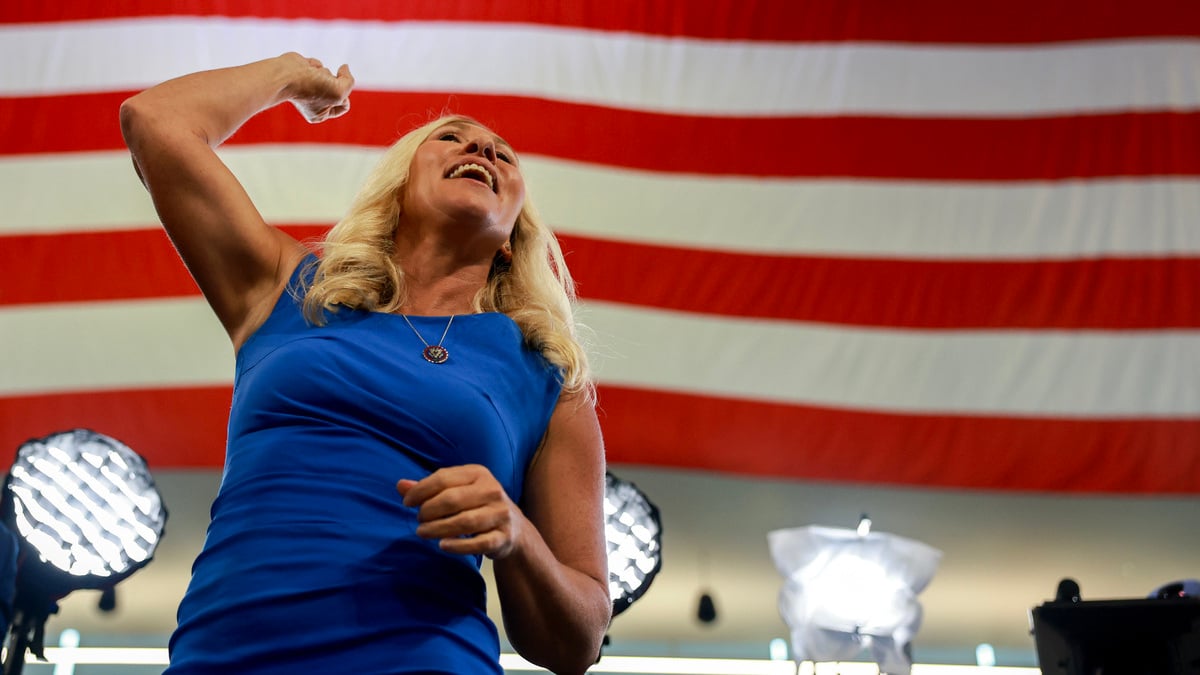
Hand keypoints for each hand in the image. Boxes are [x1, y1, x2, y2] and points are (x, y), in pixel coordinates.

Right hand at [279, 52, 353, 122]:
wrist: (286, 74)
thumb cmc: (311, 87)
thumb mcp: (340, 91)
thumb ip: (349, 81)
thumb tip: (344, 67)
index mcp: (320, 114)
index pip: (345, 105)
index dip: (344, 97)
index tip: (333, 93)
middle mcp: (314, 102)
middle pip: (338, 88)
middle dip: (332, 82)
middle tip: (318, 84)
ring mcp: (308, 86)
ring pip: (328, 74)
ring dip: (323, 72)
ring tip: (310, 76)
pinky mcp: (303, 72)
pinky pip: (318, 65)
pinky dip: (314, 65)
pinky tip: (305, 69)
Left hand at [397, 465, 524, 558]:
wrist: (514, 528)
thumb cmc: (477, 505)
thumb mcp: (457, 490)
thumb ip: (429, 488)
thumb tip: (400, 486)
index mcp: (478, 473)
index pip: (443, 478)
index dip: (421, 490)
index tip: (407, 503)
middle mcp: (492, 490)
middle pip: (452, 500)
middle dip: (429, 511)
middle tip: (418, 520)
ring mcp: (500, 514)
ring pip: (464, 522)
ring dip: (438, 529)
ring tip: (422, 532)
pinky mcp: (503, 537)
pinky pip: (478, 543)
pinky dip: (458, 546)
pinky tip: (442, 545)